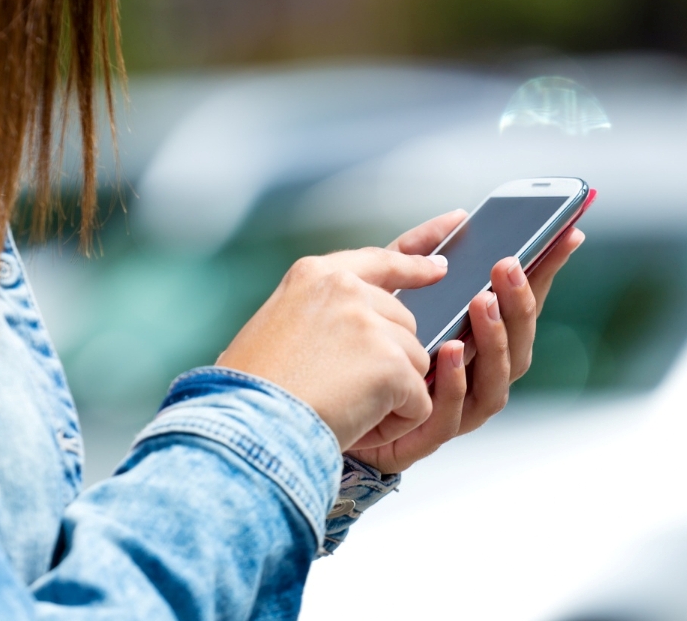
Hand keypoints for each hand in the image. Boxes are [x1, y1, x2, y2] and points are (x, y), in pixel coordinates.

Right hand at [217, 248, 445, 450]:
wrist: (246, 426)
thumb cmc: (254, 389)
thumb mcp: (279, 326)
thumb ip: (325, 313)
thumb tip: (373, 325)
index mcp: (314, 275)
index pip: (380, 261)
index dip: (414, 265)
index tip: (440, 266)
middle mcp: (345, 288)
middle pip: (404, 323)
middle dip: (389, 361)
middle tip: (341, 390)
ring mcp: (370, 323)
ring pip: (416, 361)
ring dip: (392, 394)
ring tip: (342, 407)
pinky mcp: (390, 363)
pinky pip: (419, 399)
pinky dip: (396, 422)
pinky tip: (358, 424)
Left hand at [346, 209, 584, 473]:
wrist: (317, 404)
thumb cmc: (359, 345)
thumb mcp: (385, 288)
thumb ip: (417, 252)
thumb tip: (459, 216)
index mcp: (474, 342)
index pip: (520, 306)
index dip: (546, 273)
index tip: (566, 234)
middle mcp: (475, 376)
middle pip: (518, 345)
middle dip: (518, 304)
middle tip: (507, 266)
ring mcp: (456, 410)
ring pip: (495, 383)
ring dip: (494, 342)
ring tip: (481, 303)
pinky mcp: (425, 436)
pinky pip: (452, 415)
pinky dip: (453, 383)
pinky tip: (448, 351)